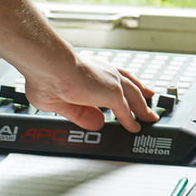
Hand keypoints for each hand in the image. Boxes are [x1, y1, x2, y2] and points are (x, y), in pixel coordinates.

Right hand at [22, 56, 158, 132]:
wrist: (48, 66)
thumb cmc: (45, 76)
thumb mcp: (62, 101)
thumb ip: (81, 114)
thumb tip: (97, 123)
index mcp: (92, 70)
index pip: (114, 76)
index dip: (124, 83)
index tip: (130, 88)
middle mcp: (104, 72)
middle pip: (130, 83)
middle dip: (141, 91)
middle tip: (150, 97)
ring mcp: (110, 82)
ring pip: (133, 96)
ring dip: (142, 108)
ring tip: (149, 118)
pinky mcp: (112, 93)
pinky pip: (125, 111)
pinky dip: (130, 120)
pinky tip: (135, 128)